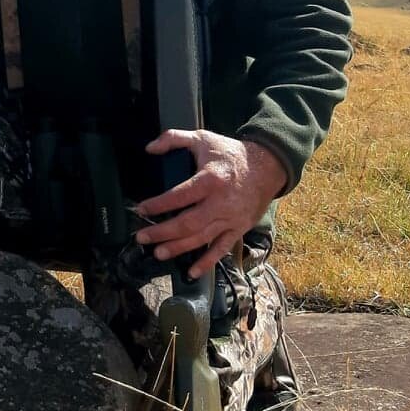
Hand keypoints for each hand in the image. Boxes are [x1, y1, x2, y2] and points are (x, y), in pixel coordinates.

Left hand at [133, 130, 286, 278]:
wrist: (267, 167)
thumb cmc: (231, 154)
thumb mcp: (203, 138)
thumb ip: (174, 138)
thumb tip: (150, 148)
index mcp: (211, 179)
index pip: (180, 196)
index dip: (159, 204)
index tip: (142, 209)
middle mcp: (220, 202)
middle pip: (188, 222)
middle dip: (163, 232)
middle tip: (142, 238)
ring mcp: (230, 218)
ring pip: (201, 238)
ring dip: (178, 248)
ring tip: (159, 253)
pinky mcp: (238, 228)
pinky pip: (221, 249)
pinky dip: (207, 262)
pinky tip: (192, 272)